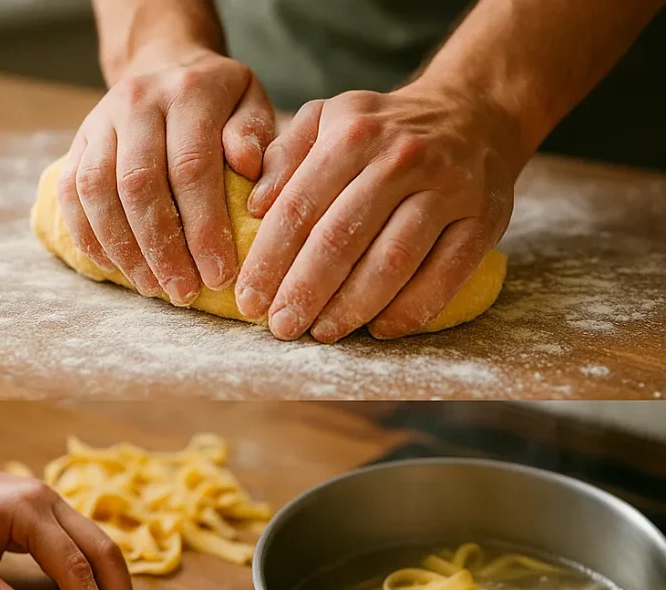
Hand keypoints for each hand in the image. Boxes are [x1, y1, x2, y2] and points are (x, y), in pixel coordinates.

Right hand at [56, 48, 274, 303]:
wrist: (165, 66)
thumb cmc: (219, 102)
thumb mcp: (251, 104)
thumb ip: (255, 134)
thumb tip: (248, 167)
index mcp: (189, 92)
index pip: (192, 168)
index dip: (203, 228)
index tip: (219, 275)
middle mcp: (138, 101)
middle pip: (140, 184)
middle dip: (162, 249)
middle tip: (182, 292)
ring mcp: (101, 121)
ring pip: (98, 192)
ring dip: (123, 249)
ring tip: (151, 287)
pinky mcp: (78, 142)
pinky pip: (70, 194)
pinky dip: (88, 236)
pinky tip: (114, 267)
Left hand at [237, 82, 522, 341]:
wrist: (473, 112)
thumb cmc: (381, 130)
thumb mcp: (326, 120)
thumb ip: (283, 157)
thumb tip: (252, 206)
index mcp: (353, 135)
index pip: (299, 206)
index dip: (269, 259)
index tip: (248, 298)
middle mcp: (401, 159)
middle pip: (342, 238)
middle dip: (305, 290)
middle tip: (281, 327)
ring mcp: (448, 190)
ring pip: (393, 260)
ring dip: (352, 306)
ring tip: (322, 333)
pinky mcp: (485, 219)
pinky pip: (447, 274)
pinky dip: (412, 308)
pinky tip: (380, 329)